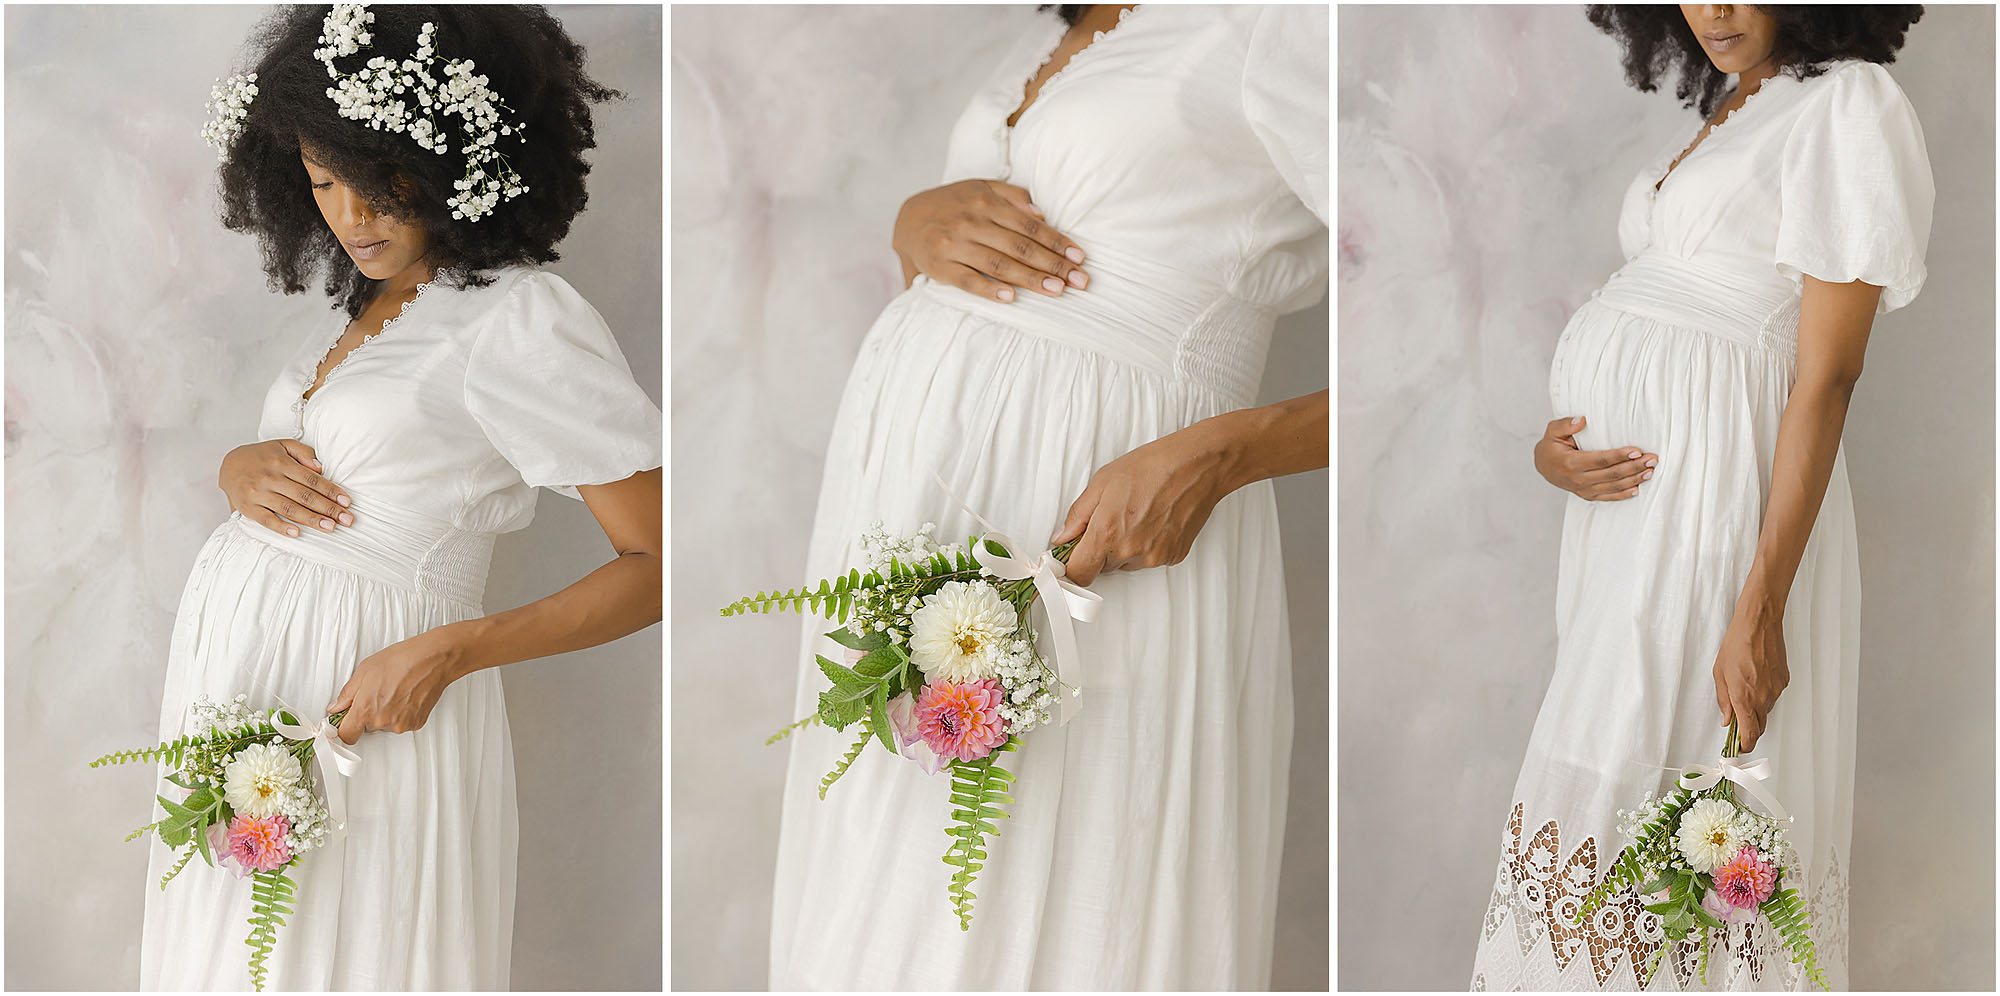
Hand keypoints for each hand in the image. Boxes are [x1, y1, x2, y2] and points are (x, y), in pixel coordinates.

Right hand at [220, 439, 352, 536]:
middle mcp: (270, 478)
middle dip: (328, 509)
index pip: (312, 480)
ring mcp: (258, 494)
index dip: (331, 491)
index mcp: (281, 463)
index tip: (347, 502)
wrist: (228, 465)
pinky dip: (281, 527)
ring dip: (311, 519)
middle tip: (346, 519)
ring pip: (289, 509)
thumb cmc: (261, 456)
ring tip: (330, 527)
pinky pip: (266, 519)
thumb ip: (303, 452)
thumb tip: (321, 467)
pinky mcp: (248, 508)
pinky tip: (297, 532)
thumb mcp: (282, 445)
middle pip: (304, 496)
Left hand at [326, 626, 470, 745]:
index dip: (344, 729)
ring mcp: (400, 724)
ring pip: (385, 725)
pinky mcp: (415, 724)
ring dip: (386, 714)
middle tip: (378, 693)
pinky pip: (401, 723)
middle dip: (368, 714)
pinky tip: (406, 696)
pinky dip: (401, 714)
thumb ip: (347, 694)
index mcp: (365, 709)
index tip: (345, 723)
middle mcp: (382, 721)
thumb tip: (337, 707)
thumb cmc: (401, 660)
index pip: (347, 735)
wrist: (432, 660)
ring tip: (395, 691)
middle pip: (366, 728)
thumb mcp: (365, 670)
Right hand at [891, 179, 1089, 302]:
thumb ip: (1012, 196)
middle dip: (1053, 264)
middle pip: (1020, 247)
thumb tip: (1042, 213)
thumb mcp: (980, 188)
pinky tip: (1012, 297)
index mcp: (985, 203)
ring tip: (1056, 290)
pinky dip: (989, 290)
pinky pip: (968, 280)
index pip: (1029, 225)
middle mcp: (971, 223)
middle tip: (1079, 281)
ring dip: (1031, 279)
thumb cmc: (952, 204)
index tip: (1079, 257)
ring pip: (998, 264)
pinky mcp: (940, 267)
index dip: (1057, 242)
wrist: (906, 219)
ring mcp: (954, 245)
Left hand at [1050, 422, 1235, 586]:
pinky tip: (1154, 520)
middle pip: (1102, 568)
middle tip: (1111, 519)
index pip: (1079, 573)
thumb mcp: (1102, 482)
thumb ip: (1078, 516)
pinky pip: (1149, 559)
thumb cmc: (1152, 467)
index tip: (1071, 556)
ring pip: (1126, 564)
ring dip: (1125, 548)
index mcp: (1107, 533)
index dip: (1072, 566)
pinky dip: (1147, 545)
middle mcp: (1130, 552)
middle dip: (1100, 550)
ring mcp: (1153, 557)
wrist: (1197, 466)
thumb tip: (1062, 537)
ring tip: (1137, 515)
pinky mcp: (1173, 557)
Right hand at [1533, 415, 1658, 500]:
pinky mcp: (1588, 495)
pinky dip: (1624, 494)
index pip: (1600, 460)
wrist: (1543, 467)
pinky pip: (1609, 497)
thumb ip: (1565, 424)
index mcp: (1571, 463)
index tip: (1637, 451)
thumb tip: (1582, 420)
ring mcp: (1583, 489)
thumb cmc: (1551, 446)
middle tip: (1652, 459)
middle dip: (1634, 467)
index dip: (1620, 456)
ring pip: (1614, 486)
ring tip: (1650, 471)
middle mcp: (1578, 479)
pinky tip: (1637, 488)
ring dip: (1634, 479)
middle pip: (1612, 474)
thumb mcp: (1552, 431)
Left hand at [1712, 602, 1788, 752]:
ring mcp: (1776, 690)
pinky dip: (1765, 694)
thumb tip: (1727, 718)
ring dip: (1756, 709)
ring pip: (1767, 710)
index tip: (1741, 748)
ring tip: (1745, 692)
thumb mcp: (1720, 674)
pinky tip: (1757, 679)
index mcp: (1745, 698)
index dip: (1746, 744)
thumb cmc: (1737, 645)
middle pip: (1760, 725)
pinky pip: (1774, 695)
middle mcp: (1763, 698)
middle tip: (1739, 726)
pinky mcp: (1784, 681)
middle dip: (1750, 729)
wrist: (1759, 625)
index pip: (1750, 733)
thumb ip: (1724, 700)